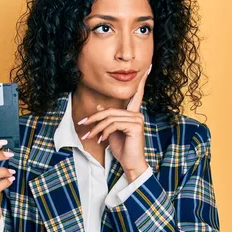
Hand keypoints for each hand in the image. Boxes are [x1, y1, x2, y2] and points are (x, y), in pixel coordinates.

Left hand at [79, 64, 151, 181]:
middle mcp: (137, 114)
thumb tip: (99, 105)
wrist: (130, 164)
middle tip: (82, 124)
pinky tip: (102, 140)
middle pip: (110, 111)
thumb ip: (108, 119)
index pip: (137, 94)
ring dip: (96, 128)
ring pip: (110, 118)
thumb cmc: (122, 149)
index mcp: (133, 113)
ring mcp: (137, 119)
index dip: (142, 80)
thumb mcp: (111, 132)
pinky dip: (104, 132)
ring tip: (89, 136)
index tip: (148, 66)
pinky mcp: (135, 126)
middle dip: (94, 118)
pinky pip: (114, 124)